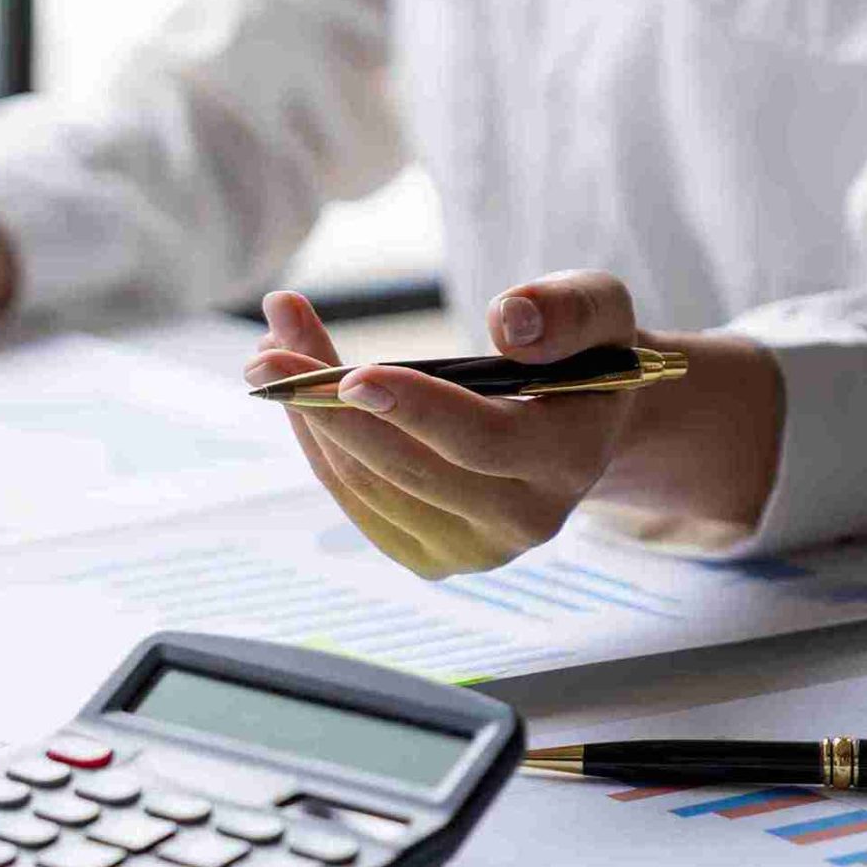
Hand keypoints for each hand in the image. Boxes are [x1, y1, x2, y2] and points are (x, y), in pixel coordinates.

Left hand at [246, 272, 654, 578]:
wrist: (578, 425)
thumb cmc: (581, 354)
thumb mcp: (600, 310)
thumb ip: (566, 309)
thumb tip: (508, 321)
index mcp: (568, 460)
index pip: (482, 442)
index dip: (415, 409)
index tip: (351, 374)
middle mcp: (522, 520)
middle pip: (405, 467)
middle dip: (327, 406)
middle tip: (266, 350)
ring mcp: (471, 549)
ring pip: (366, 482)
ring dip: (307, 416)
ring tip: (270, 349)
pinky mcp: (429, 557)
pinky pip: (354, 496)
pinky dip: (317, 441)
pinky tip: (293, 392)